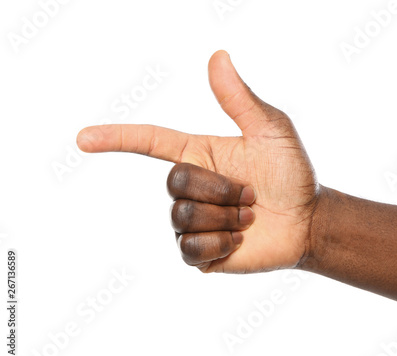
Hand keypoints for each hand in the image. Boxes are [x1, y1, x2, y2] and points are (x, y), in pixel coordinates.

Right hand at [77, 50, 319, 272]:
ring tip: (248, 216)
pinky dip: (221, 244)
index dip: (116, 138)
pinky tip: (238, 240)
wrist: (306, 221)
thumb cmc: (291, 173)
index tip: (84, 138)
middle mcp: (189, 185)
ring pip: (183, 216)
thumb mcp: (271, 130)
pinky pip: (190, 249)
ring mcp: (191, 220)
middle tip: (250, 194)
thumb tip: (217, 56)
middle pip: (175, 182)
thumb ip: (241, 99)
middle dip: (220, 188)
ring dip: (226, 216)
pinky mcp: (197, 252)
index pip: (149, 142)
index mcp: (198, 153)